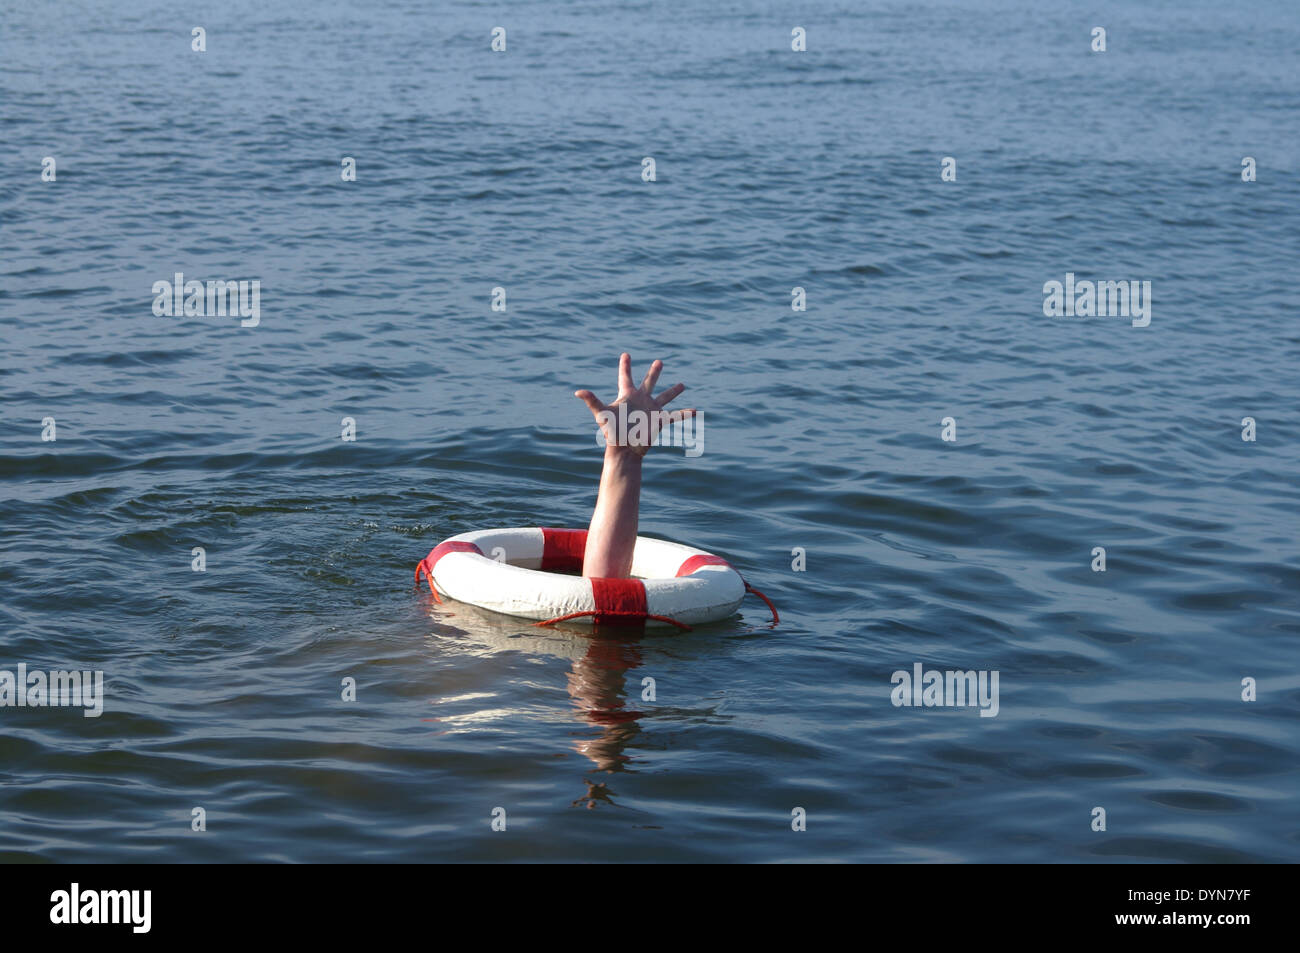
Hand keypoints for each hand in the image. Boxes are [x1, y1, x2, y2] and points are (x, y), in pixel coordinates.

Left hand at [575, 353, 694, 456]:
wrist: (624, 450)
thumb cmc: (612, 433)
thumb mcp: (602, 414)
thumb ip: (592, 401)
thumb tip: (578, 392)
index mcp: (628, 396)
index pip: (626, 377)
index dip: (626, 366)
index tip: (626, 354)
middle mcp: (641, 400)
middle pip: (648, 382)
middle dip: (654, 372)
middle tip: (659, 362)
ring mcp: (651, 410)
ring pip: (665, 397)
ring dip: (673, 391)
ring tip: (682, 385)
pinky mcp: (659, 421)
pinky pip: (675, 416)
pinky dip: (685, 414)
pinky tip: (695, 411)